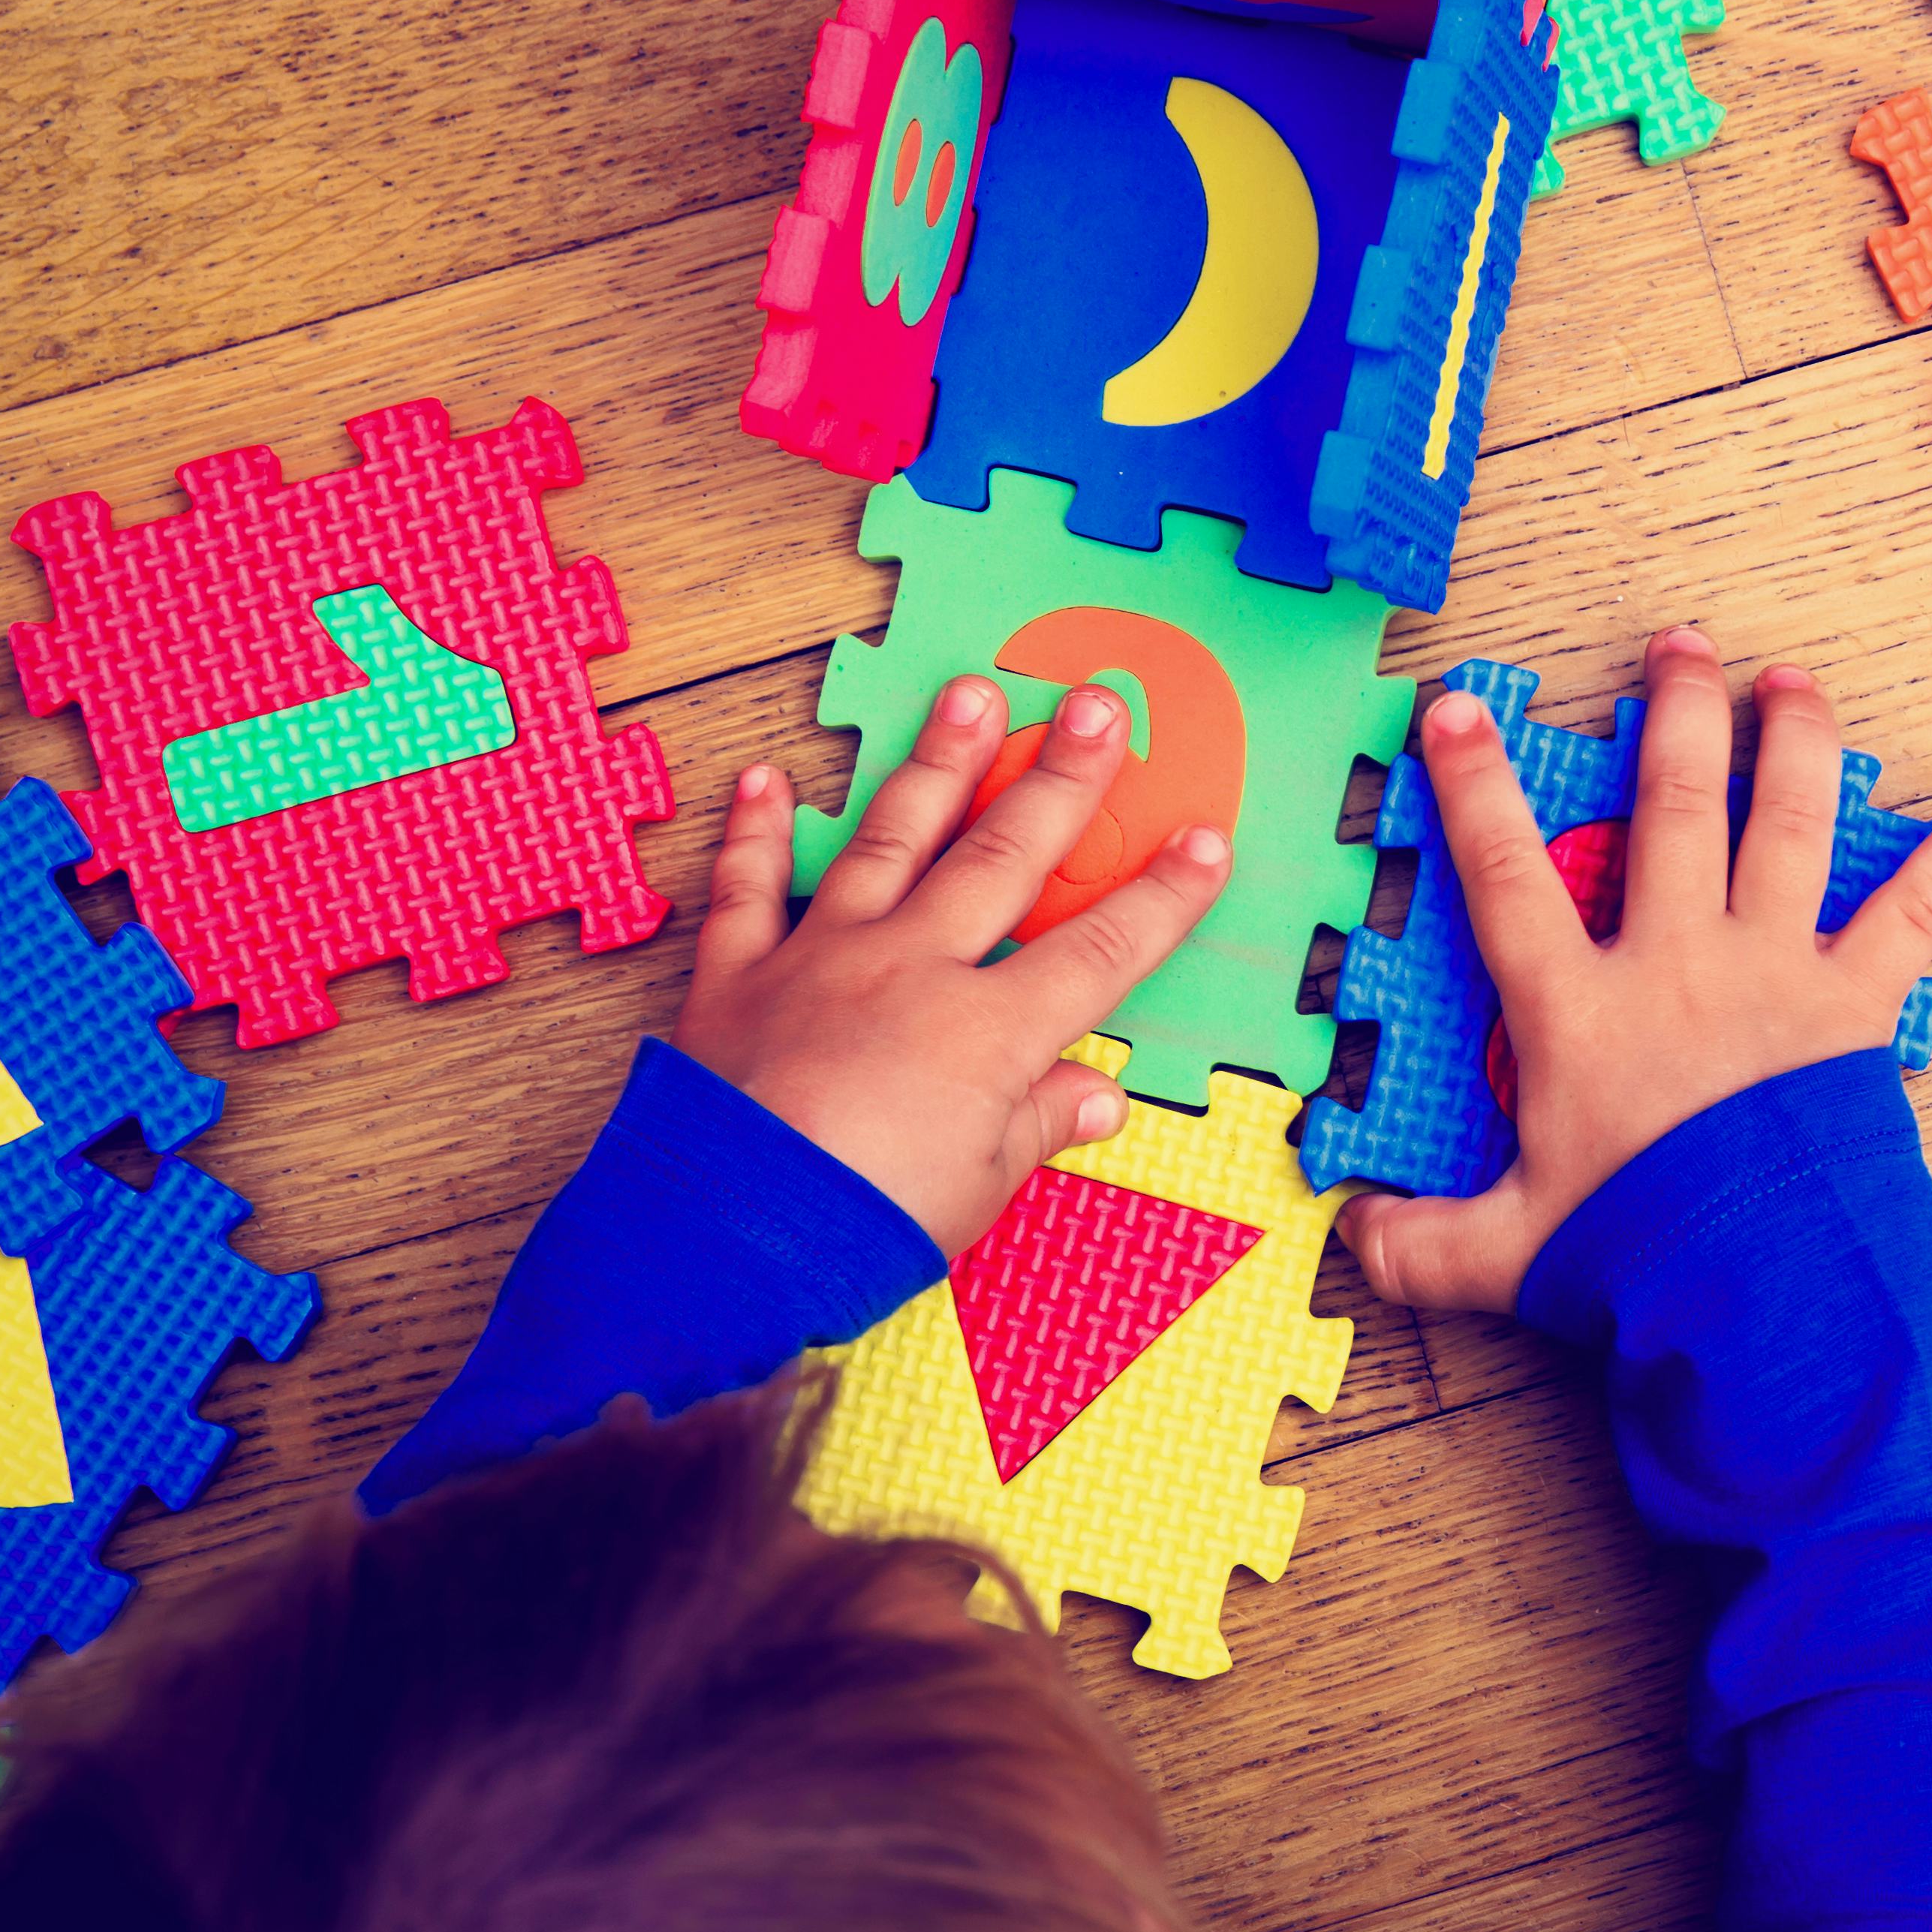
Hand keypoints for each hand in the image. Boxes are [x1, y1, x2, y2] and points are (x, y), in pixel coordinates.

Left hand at [675, 677, 1230, 1256]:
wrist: (727, 1237)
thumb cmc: (864, 1224)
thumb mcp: (980, 1188)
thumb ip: (1037, 1125)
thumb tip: (1096, 1097)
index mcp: (989, 1031)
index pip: (1101, 950)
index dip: (1162, 897)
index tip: (1205, 841)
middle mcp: (913, 970)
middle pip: (1005, 857)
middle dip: (1061, 778)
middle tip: (1093, 704)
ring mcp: (823, 960)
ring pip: (892, 841)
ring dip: (937, 764)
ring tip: (970, 693)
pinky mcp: (739, 977)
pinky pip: (749, 891)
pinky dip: (756, 834)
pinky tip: (766, 780)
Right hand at [1340, 628, 1931, 1314]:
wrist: (1761, 1293)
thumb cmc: (1637, 1261)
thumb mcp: (1507, 1252)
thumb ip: (1423, 1240)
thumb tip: (1350, 1236)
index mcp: (1580, 1011)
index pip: (1506, 875)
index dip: (1474, 787)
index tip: (1460, 707)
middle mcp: (1678, 964)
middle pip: (1670, 809)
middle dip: (1673, 715)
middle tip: (1681, 645)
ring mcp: (1776, 972)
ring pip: (1784, 824)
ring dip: (1792, 740)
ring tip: (1792, 681)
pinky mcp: (1857, 1004)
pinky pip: (1918, 910)